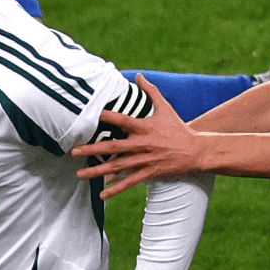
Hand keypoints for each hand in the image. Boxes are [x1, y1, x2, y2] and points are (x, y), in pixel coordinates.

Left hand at [73, 76, 206, 198]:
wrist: (196, 151)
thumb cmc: (178, 128)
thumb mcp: (165, 108)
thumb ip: (151, 91)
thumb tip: (138, 75)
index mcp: (144, 127)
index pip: (122, 120)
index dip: (108, 117)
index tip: (92, 115)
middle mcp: (142, 144)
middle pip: (113, 147)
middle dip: (92, 150)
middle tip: (73, 151)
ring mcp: (145, 160)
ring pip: (117, 167)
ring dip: (97, 172)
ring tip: (79, 174)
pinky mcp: (149, 173)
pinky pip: (129, 182)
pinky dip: (115, 189)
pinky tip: (102, 194)